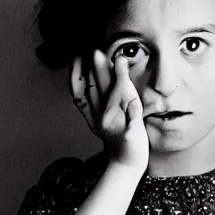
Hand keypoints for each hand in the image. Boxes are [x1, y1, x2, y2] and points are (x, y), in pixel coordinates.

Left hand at [70, 50, 148, 170]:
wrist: (124, 165)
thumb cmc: (134, 151)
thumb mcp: (137, 136)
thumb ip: (134, 118)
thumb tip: (132, 103)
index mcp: (115, 115)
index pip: (118, 88)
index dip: (120, 72)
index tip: (121, 58)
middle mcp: (102, 113)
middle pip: (100, 85)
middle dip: (99, 67)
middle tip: (96, 50)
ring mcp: (96, 115)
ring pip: (87, 89)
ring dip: (84, 72)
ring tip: (80, 56)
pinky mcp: (92, 119)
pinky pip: (80, 100)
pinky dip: (77, 85)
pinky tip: (77, 75)